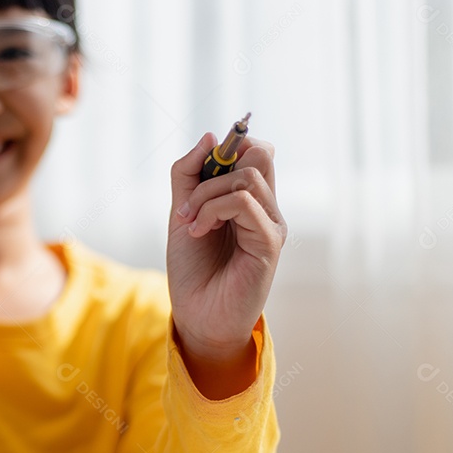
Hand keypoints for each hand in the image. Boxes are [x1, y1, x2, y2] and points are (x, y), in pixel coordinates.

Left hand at [167, 133, 285, 393]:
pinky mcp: (269, 243)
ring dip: (207, 193)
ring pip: (247, 176)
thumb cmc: (192, 269)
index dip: (226, 149)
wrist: (196, 316)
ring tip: (190, 221)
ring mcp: (271, 225)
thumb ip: (189, 175)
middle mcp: (267, 209)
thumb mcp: (181, 212)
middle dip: (217, 166)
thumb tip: (211, 136)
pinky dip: (212, 209)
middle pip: (260, 153)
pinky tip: (198, 230)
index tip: (195, 178)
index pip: (255, 150)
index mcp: (250, 199)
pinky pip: (244, 202)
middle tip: (190, 200)